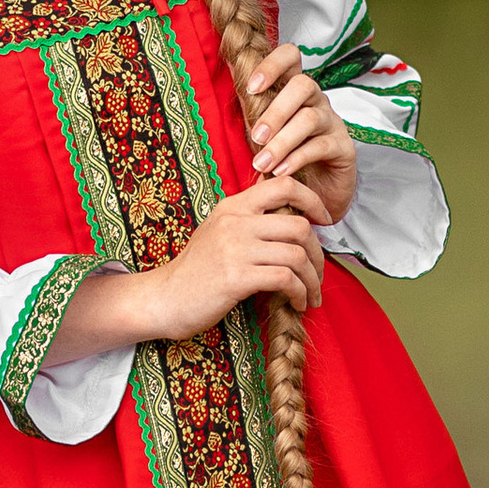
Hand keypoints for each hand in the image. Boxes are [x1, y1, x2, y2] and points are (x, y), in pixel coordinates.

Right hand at [45, 177, 327, 365]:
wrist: (164, 298)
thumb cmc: (196, 271)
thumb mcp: (219, 231)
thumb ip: (250, 220)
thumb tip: (292, 217)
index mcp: (234, 206)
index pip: (285, 184)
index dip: (313, 200)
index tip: (325, 221)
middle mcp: (236, 221)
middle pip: (299, 225)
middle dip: (319, 253)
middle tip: (319, 273)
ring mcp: (235, 249)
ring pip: (297, 254)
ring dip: (313, 279)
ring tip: (311, 294)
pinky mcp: (236, 277)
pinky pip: (285, 278)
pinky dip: (299, 292)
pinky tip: (297, 302)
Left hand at [244, 43, 357, 225]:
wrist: (316, 192)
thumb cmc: (284, 156)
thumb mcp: (263, 131)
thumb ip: (250, 110)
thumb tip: (225, 82)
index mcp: (294, 90)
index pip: (291, 57)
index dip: (272, 65)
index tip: (251, 87)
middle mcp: (316, 100)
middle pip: (303, 85)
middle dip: (275, 111)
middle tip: (256, 137)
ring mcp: (332, 122)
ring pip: (310, 118)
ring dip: (282, 141)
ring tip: (262, 163)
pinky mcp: (344, 147)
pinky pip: (321, 146)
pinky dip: (297, 158)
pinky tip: (280, 171)